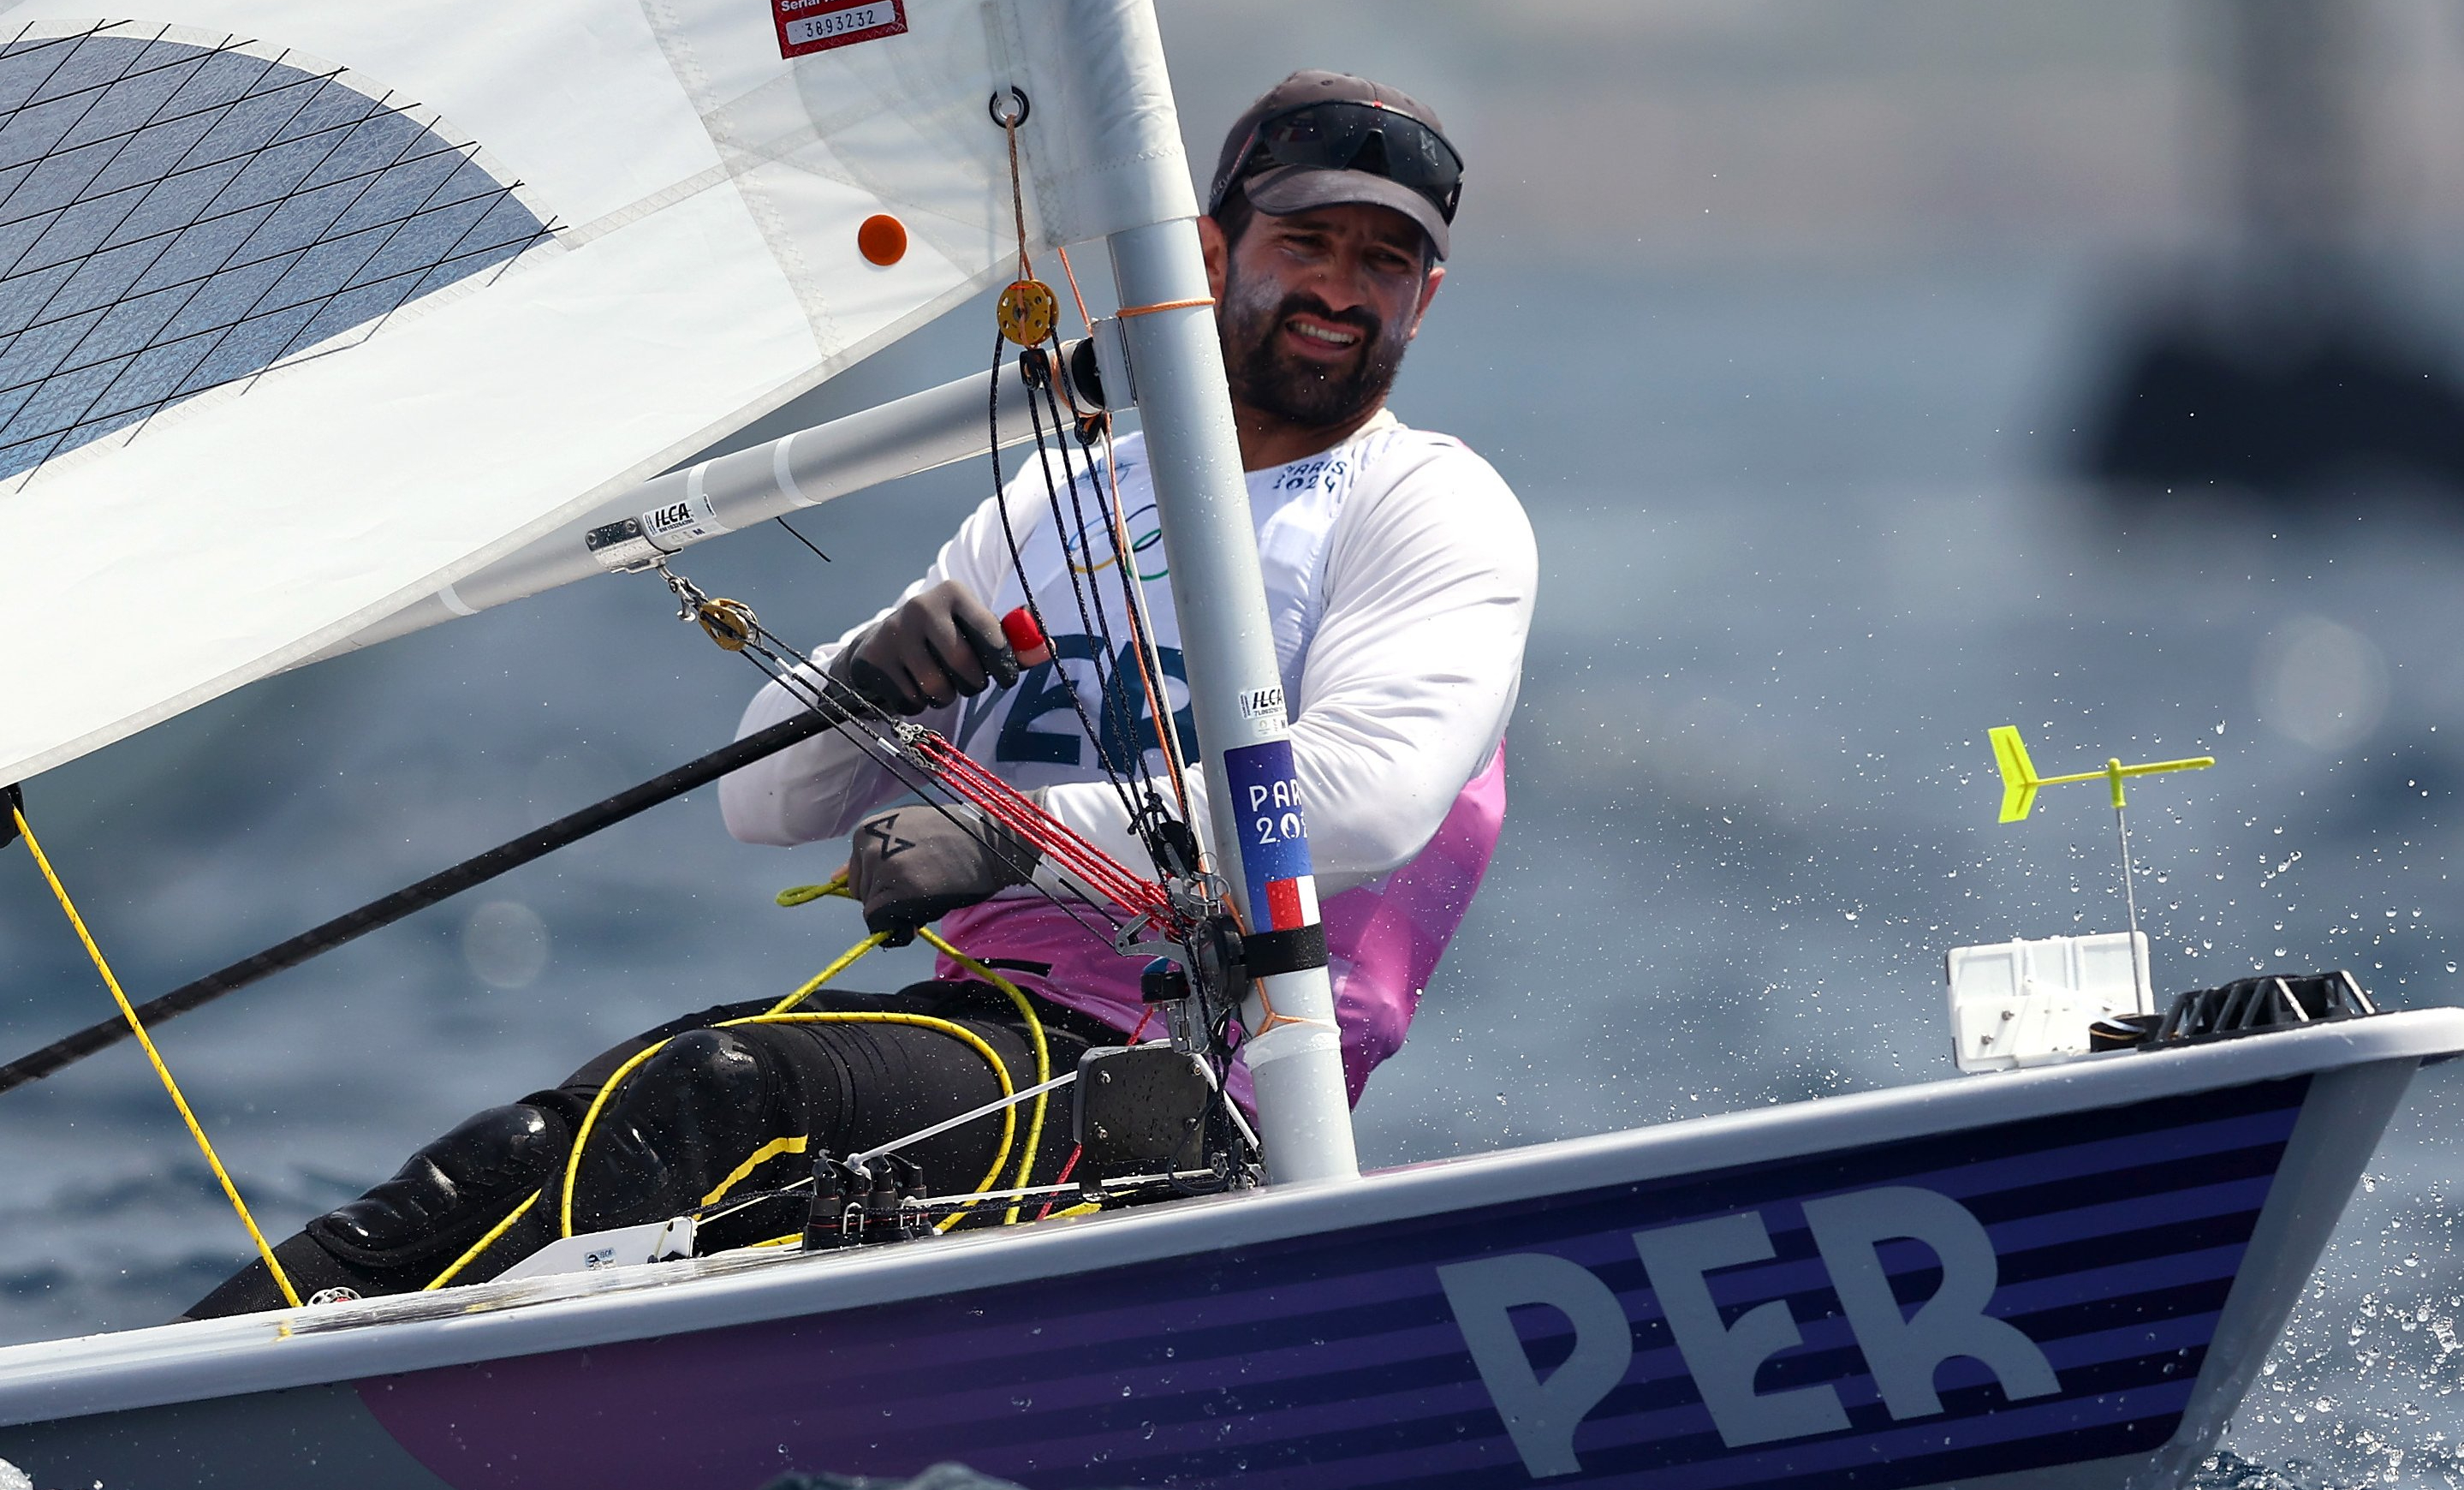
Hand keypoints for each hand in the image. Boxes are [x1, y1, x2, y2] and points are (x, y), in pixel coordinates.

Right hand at [830, 580, 1018, 715]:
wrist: (884, 641)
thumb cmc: (945, 636)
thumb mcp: (976, 631)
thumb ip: (1014, 643)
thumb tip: (1049, 649)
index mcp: (954, 593)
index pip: (989, 633)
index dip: (1004, 663)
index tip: (1007, 679)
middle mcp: (922, 607)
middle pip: (963, 665)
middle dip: (973, 684)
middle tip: (969, 682)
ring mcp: (894, 633)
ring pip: (937, 688)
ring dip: (946, 697)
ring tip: (941, 684)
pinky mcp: (874, 659)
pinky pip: (911, 701)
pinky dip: (918, 704)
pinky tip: (913, 686)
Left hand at [846, 802, 1039, 943]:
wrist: (991, 842)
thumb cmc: (954, 838)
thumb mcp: (905, 834)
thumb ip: (871, 855)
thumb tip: (834, 878)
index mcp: (866, 830)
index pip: (858, 875)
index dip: (885, 883)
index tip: (913, 873)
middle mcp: (867, 847)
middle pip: (862, 893)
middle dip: (888, 896)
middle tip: (925, 880)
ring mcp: (881, 870)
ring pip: (873, 910)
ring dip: (898, 909)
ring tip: (930, 887)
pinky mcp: (896, 893)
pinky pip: (884, 923)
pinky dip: (901, 924)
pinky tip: (929, 901)